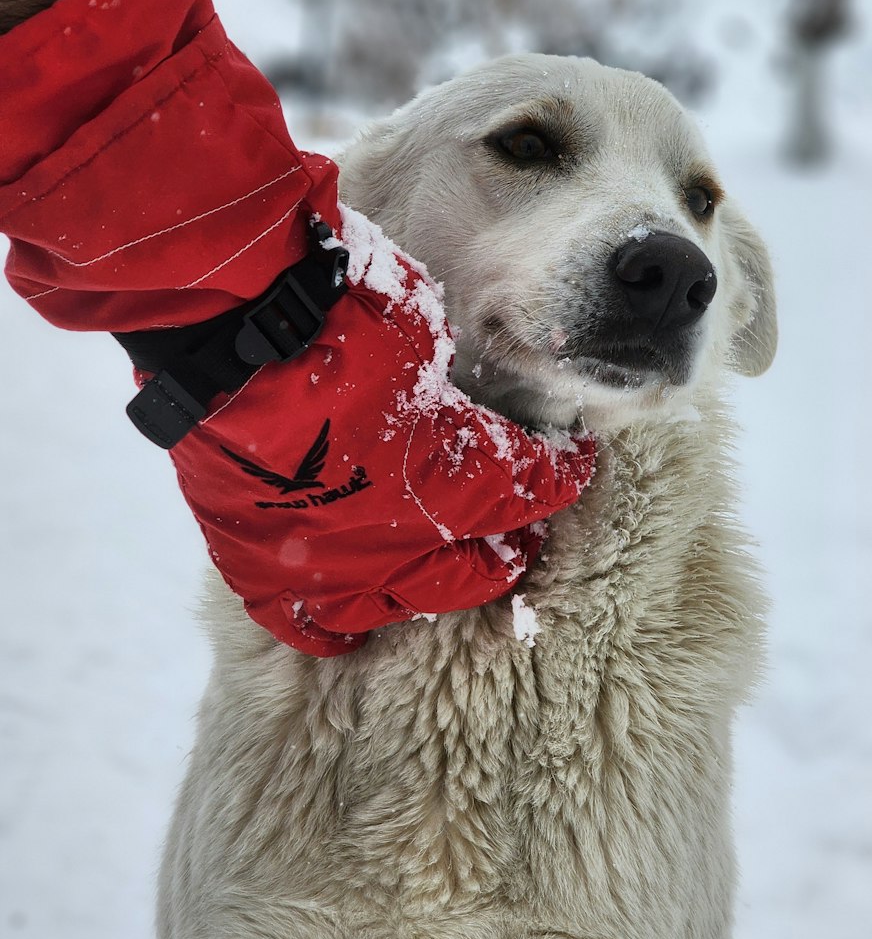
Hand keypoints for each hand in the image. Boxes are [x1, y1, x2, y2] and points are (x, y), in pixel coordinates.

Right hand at [167, 199, 595, 654]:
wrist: (230, 330)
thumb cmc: (337, 314)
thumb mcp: (423, 330)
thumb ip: (445, 372)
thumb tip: (447, 381)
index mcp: (454, 480)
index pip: (530, 489)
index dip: (559, 475)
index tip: (575, 462)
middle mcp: (398, 541)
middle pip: (475, 572)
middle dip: (506, 550)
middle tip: (517, 532)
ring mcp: (328, 563)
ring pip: (401, 604)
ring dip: (433, 586)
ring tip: (444, 569)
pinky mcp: (262, 567)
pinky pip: (305, 623)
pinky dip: (334, 624)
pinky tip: (353, 617)